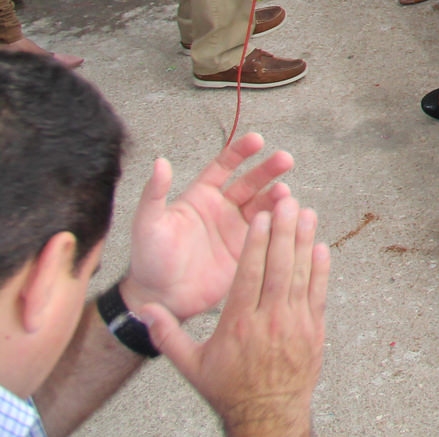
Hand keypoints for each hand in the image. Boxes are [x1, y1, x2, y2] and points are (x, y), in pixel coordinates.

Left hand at [123, 133, 296, 320]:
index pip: (223, 167)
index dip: (240, 152)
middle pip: (250, 182)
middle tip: (285, 160)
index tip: (257, 140)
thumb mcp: (147, 224)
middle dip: (268, 170)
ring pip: (263, 205)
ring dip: (276, 196)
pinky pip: (267, 233)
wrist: (160, 298)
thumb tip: (159, 163)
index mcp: (200, 197)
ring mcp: (236, 229)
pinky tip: (290, 218)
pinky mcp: (246, 251)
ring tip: (285, 195)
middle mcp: (222, 209)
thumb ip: (154, 194)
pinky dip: (280, 223)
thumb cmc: (149, 260)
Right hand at [135, 199, 325, 436]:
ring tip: (306, 214)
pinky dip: (321, 269)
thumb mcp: (191, 366)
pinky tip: (320, 247)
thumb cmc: (230, 389)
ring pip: (301, 274)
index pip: (248, 274)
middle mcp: (269, 319)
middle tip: (287, 202)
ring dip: (304, 242)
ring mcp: (295, 323)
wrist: (268, 414)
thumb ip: (167, 336)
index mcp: (238, 324)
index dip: (256, 243)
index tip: (260, 217)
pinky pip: (319, 293)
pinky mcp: (315, 329)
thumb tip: (144, 312)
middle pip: (278, 267)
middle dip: (283, 231)